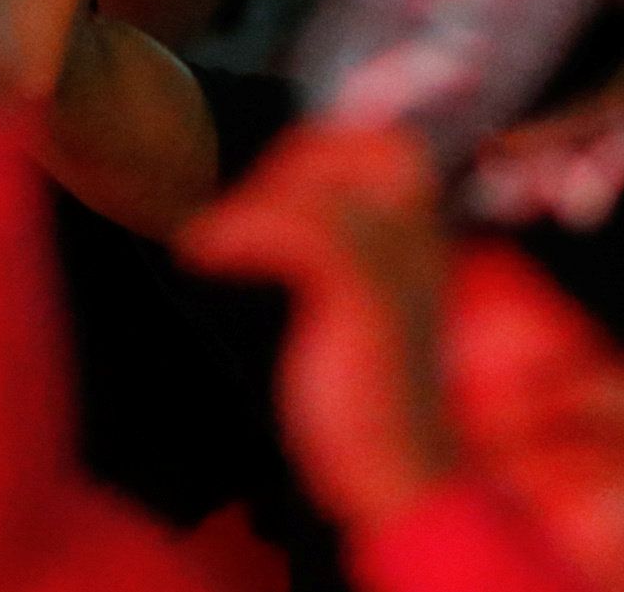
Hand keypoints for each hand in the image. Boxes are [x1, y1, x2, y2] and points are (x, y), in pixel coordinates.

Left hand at [174, 125, 459, 539]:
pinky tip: (201, 255)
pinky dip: (242, 231)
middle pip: (367, 147)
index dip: (320, 148)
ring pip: (326, 190)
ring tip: (209, 242)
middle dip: (290, 164)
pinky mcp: (370, 302)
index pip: (389, 145)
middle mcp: (422, 243)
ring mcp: (401, 270)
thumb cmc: (367, 402)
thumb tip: (267, 205)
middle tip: (235, 217)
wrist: (404, 478)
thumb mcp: (353, 313)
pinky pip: (305, 233)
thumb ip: (334, 255)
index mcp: (420, 242)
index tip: (261, 193)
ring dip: (255, 204)